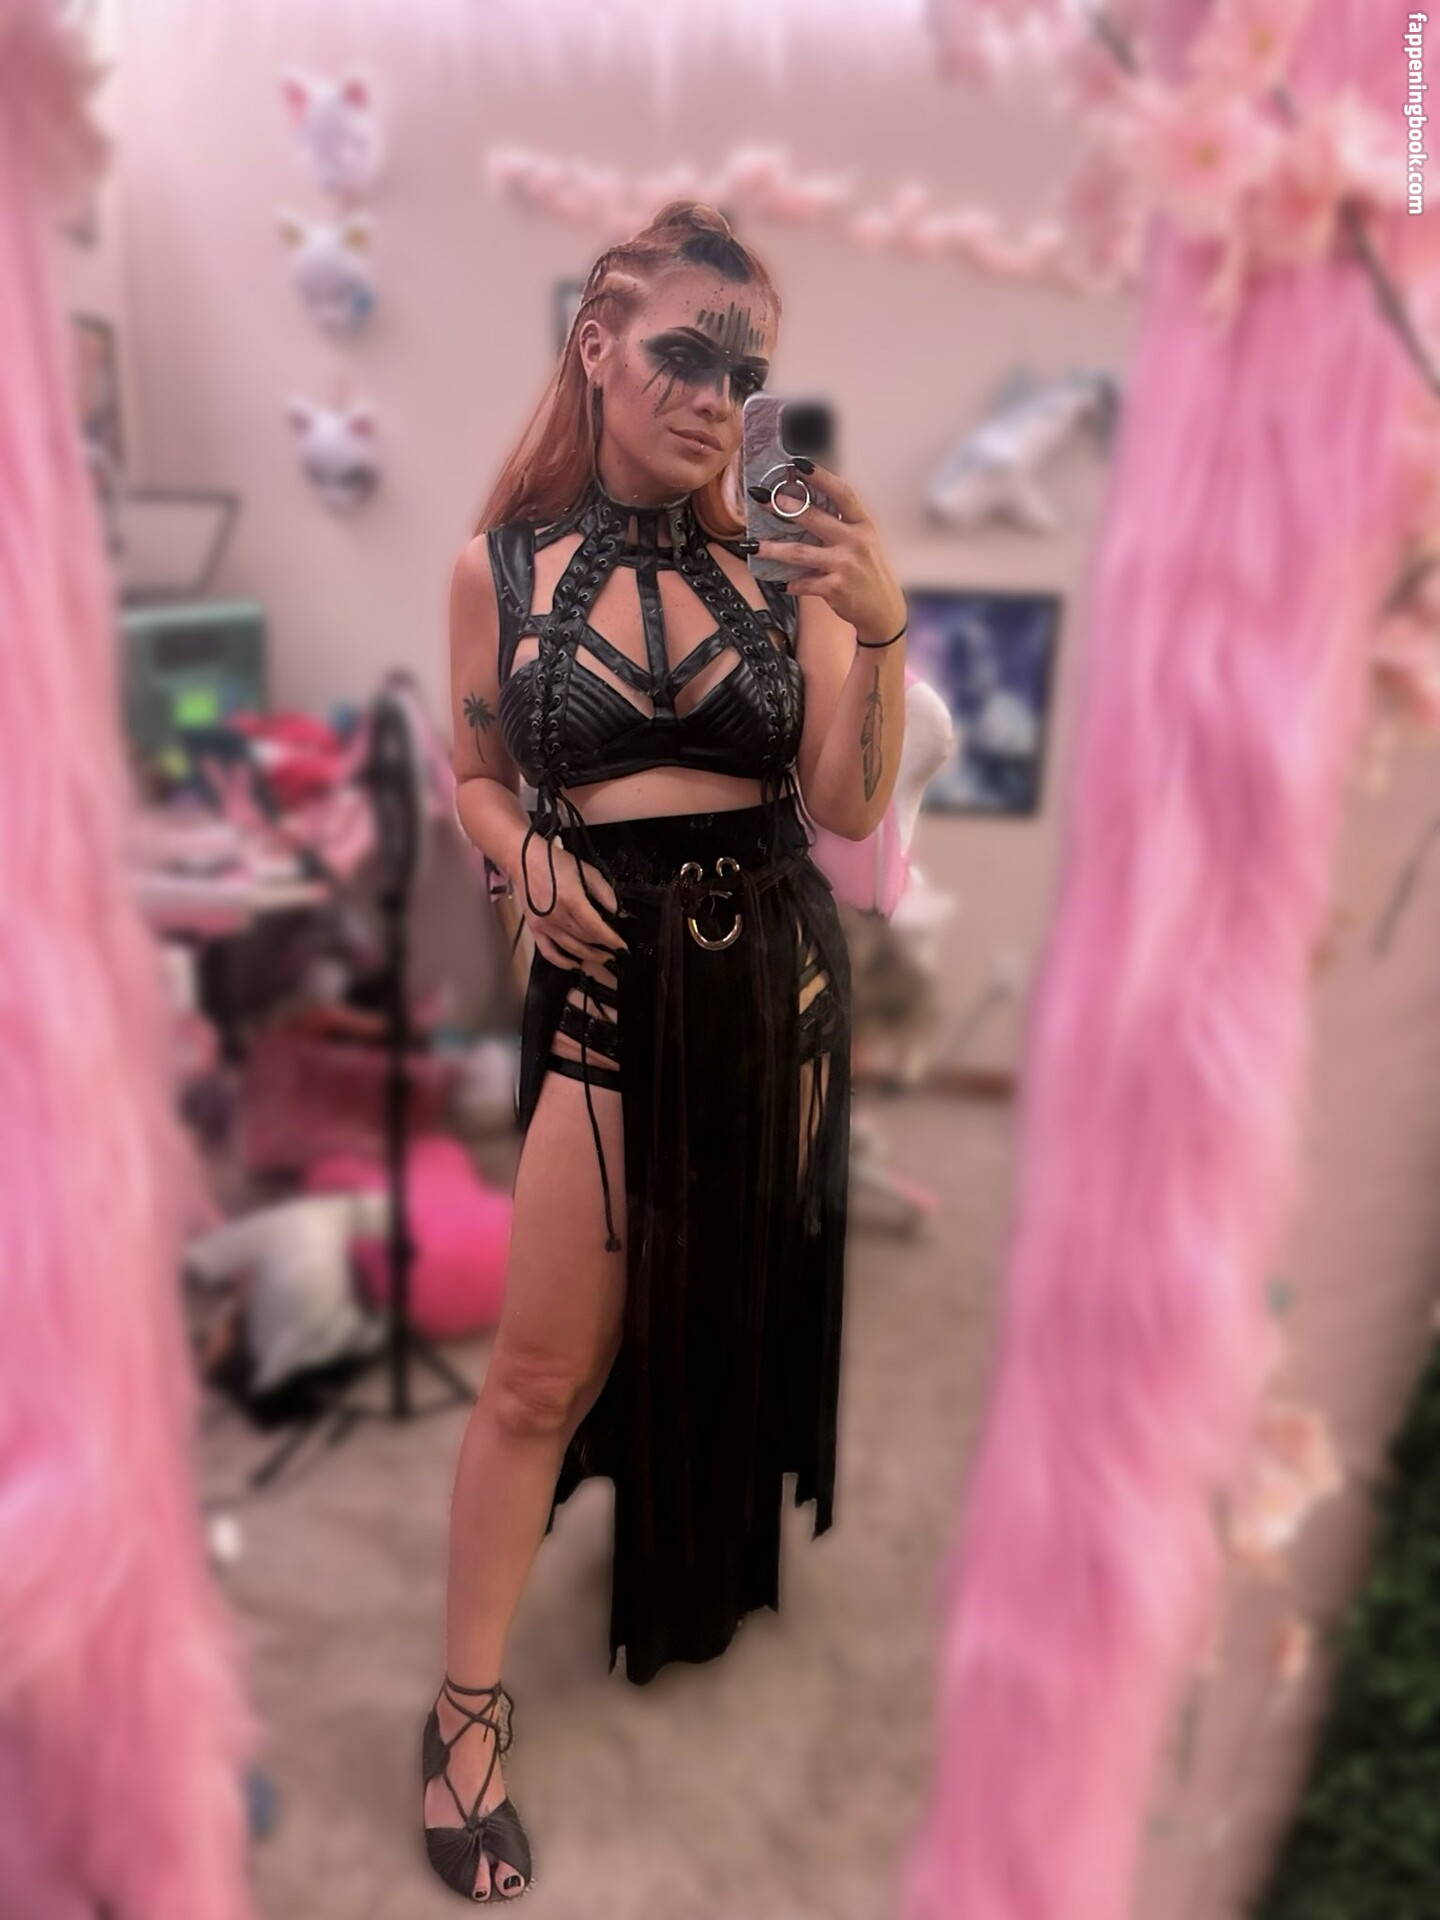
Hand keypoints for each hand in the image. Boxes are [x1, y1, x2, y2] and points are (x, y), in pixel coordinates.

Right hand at [520, 835, 628, 985]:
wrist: (524, 860)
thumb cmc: (556, 862)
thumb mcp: (587, 870)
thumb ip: (604, 892)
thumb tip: (618, 912)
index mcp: (572, 900)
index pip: (596, 928)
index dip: (611, 940)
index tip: (623, 947)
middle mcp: (558, 916)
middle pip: (586, 939)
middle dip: (603, 947)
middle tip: (616, 952)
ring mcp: (545, 925)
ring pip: (571, 948)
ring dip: (589, 956)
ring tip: (603, 959)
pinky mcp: (535, 929)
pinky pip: (549, 952)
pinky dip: (562, 962)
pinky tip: (575, 965)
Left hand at [753, 460, 906, 643]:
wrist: (883, 608)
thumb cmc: (867, 570)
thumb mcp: (864, 540)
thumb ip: (841, 523)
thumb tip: (804, 504)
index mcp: (862, 524)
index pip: (842, 493)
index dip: (821, 476)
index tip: (798, 463)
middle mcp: (855, 541)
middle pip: (815, 518)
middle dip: (785, 508)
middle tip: (762, 499)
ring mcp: (844, 565)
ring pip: (799, 553)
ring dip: (772, 549)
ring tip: (751, 544)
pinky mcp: (835, 588)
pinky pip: (803, 583)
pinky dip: (790, 583)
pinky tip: (781, 583)